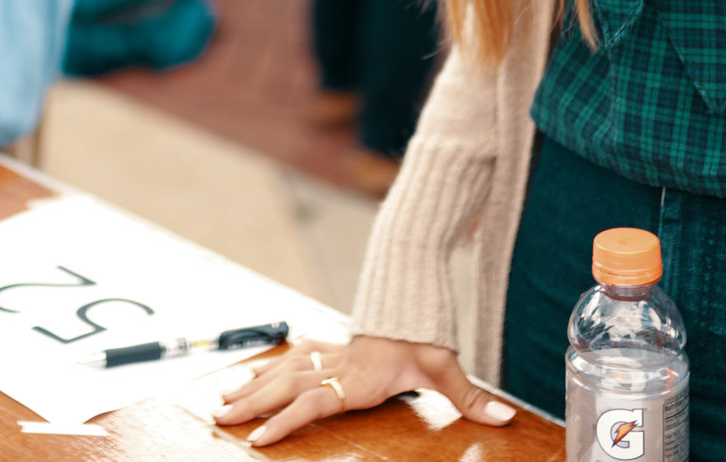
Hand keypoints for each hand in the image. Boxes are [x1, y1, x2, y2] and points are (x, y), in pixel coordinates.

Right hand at [215, 335, 514, 447]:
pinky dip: (271, 366)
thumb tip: (506, 418)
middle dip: (251, 404)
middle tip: (219, 417)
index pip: (313, 402)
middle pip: (285, 386)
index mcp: (358, 378)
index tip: (256, 438)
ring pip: (283, 371)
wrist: (414, 288)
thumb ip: (471, 397)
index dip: (284, 421)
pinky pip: (295, 357)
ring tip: (223, 401)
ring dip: (253, 387)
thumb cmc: (426, 331)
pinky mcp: (334, 348)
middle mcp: (338, 367)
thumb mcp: (448, 365)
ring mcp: (332, 356)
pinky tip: (253, 372)